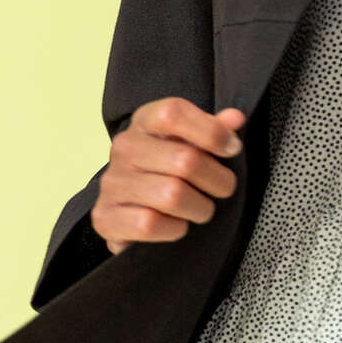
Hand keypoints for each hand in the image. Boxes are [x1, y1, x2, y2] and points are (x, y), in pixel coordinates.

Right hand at [92, 97, 247, 252]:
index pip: (174, 113)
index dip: (211, 131)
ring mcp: (112, 183)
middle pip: (185, 160)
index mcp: (145, 121)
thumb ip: (214, 130)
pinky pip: (149, 224)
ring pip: (172, 195)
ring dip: (199, 208)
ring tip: (201, 209)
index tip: (232, 149)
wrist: (129, 210)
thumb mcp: (192, 144)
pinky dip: (174, 229)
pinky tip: (176, 224)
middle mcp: (124, 148)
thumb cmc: (168, 172)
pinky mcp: (105, 217)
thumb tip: (235, 118)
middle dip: (217, 181)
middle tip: (223, 189)